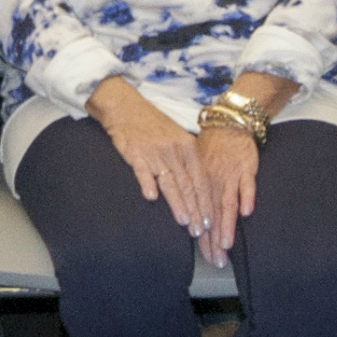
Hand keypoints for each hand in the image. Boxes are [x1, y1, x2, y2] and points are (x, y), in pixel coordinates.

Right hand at [90, 77, 206, 235]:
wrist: (126, 107)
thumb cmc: (152, 125)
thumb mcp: (176, 138)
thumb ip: (186, 160)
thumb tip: (198, 186)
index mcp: (187, 147)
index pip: (201, 179)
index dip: (206, 201)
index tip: (210, 221)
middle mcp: (174, 150)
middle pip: (188, 185)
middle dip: (196, 210)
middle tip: (201, 230)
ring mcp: (155, 152)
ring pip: (170, 182)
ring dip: (178, 204)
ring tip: (184, 222)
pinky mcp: (135, 153)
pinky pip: (142, 171)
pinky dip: (147, 184)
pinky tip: (151, 198)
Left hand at [190, 124, 259, 265]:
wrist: (228, 125)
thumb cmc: (211, 149)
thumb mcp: (197, 169)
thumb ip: (195, 192)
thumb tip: (188, 217)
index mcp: (201, 186)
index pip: (202, 216)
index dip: (204, 238)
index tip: (207, 257)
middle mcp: (214, 183)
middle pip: (213, 215)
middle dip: (215, 240)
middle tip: (217, 260)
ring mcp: (231, 176)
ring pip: (227, 203)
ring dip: (226, 224)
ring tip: (226, 244)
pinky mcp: (246, 168)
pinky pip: (247, 184)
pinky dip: (246, 196)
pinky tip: (246, 212)